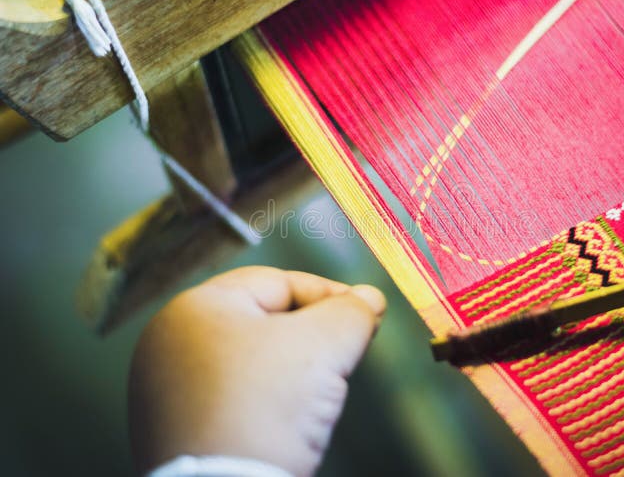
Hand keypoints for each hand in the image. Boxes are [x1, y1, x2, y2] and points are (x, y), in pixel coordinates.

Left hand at [128, 267, 385, 475]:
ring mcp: (165, 390)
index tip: (367, 311)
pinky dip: (264, 402)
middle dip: (312, 334)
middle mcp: (169, 343)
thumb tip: (368, 299)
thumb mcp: (325, 345)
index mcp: (195, 307)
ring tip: (318, 392)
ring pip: (249, 362)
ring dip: (290, 369)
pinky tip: (287, 421)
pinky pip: (232, 400)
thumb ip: (351, 312)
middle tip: (347, 349)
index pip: (278, 282)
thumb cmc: (265, 411)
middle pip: (262, 320)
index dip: (331, 293)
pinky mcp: (174, 431)